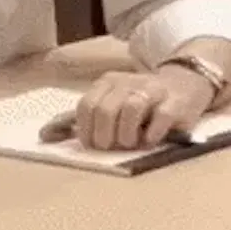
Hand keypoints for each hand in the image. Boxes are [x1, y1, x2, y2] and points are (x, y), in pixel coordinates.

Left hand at [42, 69, 214, 150]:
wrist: (186, 83)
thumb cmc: (141, 99)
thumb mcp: (111, 101)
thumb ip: (82, 117)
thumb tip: (44, 135)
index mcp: (107, 82)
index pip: (86, 106)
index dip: (86, 130)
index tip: (93, 145)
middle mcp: (128, 83)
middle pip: (105, 109)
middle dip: (104, 136)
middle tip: (111, 147)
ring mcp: (153, 91)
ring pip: (130, 109)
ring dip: (126, 134)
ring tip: (130, 144)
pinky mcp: (175, 103)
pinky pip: (160, 118)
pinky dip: (151, 135)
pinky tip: (149, 140)